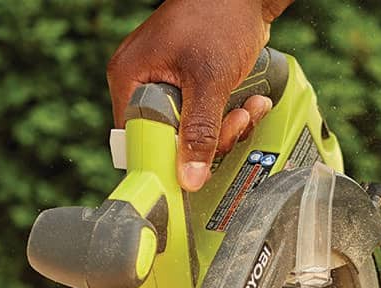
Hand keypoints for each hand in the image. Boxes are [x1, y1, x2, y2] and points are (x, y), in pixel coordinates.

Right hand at [108, 0, 277, 191]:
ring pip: (193, 130)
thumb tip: (189, 178)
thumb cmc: (219, 17)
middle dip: (208, 138)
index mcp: (130, 78)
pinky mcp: (193, 84)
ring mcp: (169, 83)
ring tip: (249, 109)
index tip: (193, 170)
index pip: (137, 137)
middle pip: (169, 138)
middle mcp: (143, 82)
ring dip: (227, 127)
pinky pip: (206, 115)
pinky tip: (251, 102)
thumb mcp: (209, 81)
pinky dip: (230, 114)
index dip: (165, 157)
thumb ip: (199, 132)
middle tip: (234, 125)